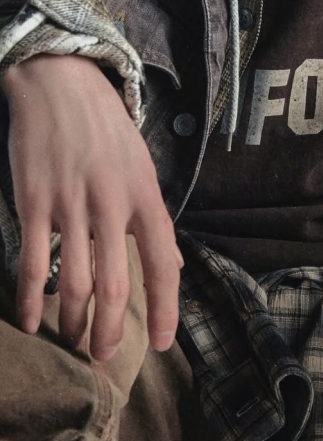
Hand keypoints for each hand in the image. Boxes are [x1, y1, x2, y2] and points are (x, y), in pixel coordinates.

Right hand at [1, 54, 181, 359]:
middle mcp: (113, 204)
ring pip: (76, 282)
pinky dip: (31, 299)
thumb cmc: (105, 129)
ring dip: (75, 321)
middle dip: (112, 330)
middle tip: (104, 356)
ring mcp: (72, 204)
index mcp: (146, 197)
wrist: (60, 84)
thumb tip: (173, 263)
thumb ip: (153, 219)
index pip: (164, 264)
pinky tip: (32, 321)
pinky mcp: (34, 203)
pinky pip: (34, 263)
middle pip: (118, 285)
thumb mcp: (142, 168)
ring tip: (74, 341)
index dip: (166, 308)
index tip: (164, 344)